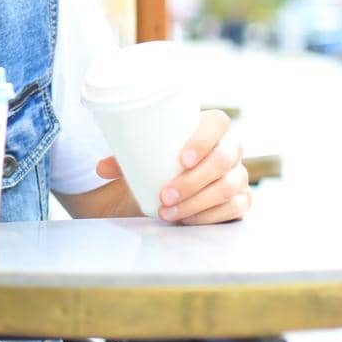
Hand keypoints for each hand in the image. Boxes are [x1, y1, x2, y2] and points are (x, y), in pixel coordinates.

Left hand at [94, 109, 250, 223]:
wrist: (172, 189)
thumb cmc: (159, 165)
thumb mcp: (141, 160)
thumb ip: (122, 161)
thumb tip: (100, 168)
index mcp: (207, 129)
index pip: (218, 122)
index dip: (204, 139)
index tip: (181, 159)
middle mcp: (228, 150)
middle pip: (225, 159)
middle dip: (194, 180)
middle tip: (165, 195)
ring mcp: (237, 175)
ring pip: (228, 187)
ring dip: (197, 202)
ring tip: (168, 212)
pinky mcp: (241, 200)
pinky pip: (235, 208)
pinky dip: (210, 216)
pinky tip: (189, 220)